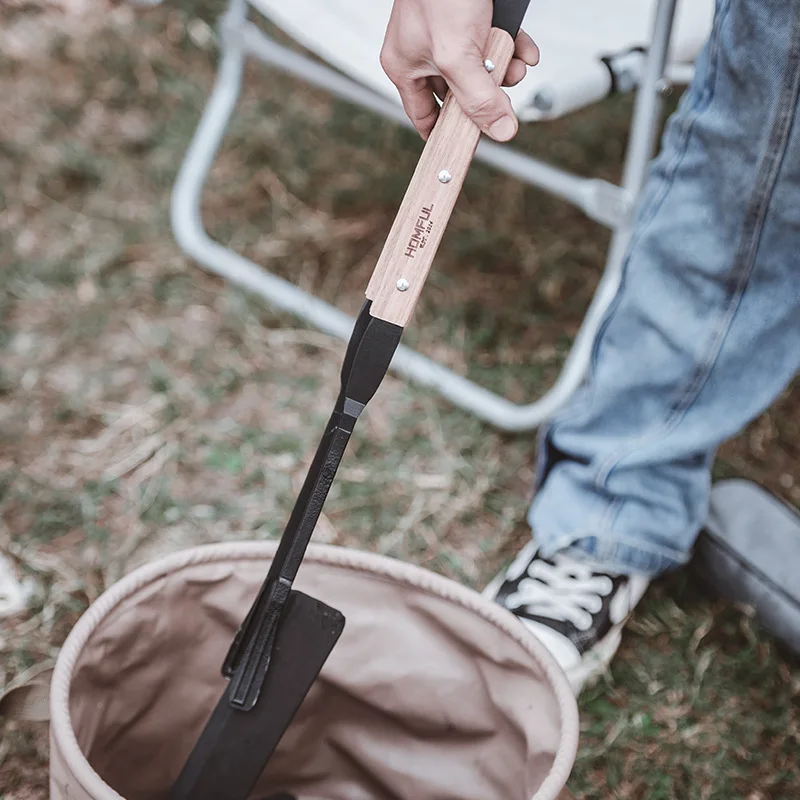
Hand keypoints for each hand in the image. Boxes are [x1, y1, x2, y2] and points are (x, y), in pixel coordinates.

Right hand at [380, 0, 538, 140]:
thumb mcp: (459, 56)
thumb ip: (479, 98)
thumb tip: (500, 131)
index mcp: (405, 67)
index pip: (424, 116)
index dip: (447, 133)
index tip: (467, 146)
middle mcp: (425, 53)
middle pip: (460, 95)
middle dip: (486, 95)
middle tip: (499, 94)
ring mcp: (450, 35)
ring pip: (482, 69)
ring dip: (504, 70)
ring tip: (512, 64)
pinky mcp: (473, 18)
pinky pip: (496, 44)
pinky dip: (513, 48)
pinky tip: (523, 50)